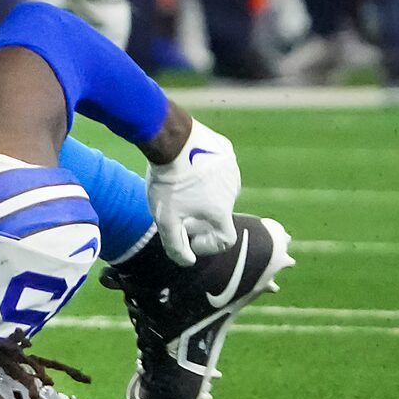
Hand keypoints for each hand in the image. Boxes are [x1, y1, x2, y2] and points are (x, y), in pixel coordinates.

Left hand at [148, 117, 240, 263]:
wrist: (172, 138)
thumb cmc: (169, 181)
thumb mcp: (165, 219)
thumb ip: (176, 246)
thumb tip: (188, 260)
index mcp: (222, 211)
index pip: (226, 240)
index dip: (208, 245)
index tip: (189, 235)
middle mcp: (233, 191)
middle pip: (219, 212)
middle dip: (200, 216)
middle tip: (177, 208)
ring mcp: (232, 168)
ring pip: (218, 188)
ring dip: (202, 192)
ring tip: (178, 184)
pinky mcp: (225, 149)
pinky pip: (218, 165)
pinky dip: (205, 170)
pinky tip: (185, 164)